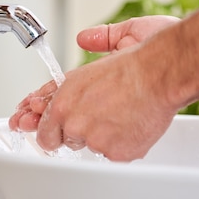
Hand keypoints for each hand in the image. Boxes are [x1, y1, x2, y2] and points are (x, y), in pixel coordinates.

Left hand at [9, 15, 179, 160]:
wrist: (163, 73)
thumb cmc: (135, 63)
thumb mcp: (93, 60)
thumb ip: (74, 67)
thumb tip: (80, 43)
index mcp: (63, 101)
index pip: (41, 125)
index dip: (41, 126)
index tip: (36, 127)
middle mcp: (74, 122)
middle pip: (61, 141)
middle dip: (73, 131)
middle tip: (95, 116)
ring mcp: (94, 140)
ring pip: (90, 147)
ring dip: (100, 136)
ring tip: (120, 113)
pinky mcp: (115, 153)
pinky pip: (113, 155)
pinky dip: (122, 144)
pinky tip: (131, 124)